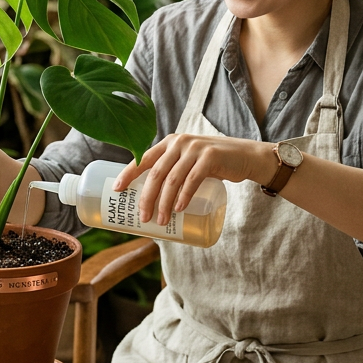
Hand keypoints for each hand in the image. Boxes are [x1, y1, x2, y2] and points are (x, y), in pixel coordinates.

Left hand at [113, 133, 274, 225]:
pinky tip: (179, 209)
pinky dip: (184, 196)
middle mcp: (178, 142)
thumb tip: (149, 199)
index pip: (143, 158)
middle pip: (155, 173)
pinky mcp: (210, 156)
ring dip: (164, 202)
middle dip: (146, 197)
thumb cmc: (212, 164)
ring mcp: (194, 148)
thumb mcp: (188, 161)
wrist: (245, 156)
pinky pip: (192, 179)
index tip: (116, 190)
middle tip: (143, 218)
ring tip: (161, 220)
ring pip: (172, 179)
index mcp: (169, 143)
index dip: (127, 173)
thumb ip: (172, 170)